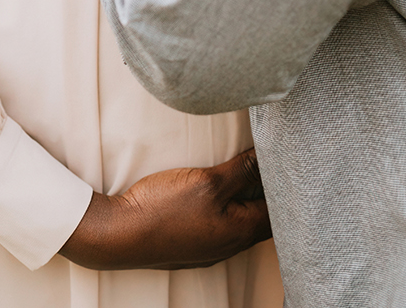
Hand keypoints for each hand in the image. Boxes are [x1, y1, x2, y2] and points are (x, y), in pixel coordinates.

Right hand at [60, 147, 271, 270]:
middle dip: (266, 190)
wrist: (121, 234)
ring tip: (243, 170)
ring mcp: (211, 246)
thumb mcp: (207, 181)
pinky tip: (214, 192)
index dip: (283, 183)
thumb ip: (241, 170)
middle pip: (261, 216)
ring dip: (244, 198)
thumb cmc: (164, 209)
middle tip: (266, 161)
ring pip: (240, 220)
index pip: (278, 208)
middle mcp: (231, 244)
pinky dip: (226, 207)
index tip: (285, 159)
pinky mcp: (193, 243)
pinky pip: (220, 225)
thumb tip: (267, 158)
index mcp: (241, 231)